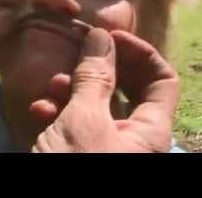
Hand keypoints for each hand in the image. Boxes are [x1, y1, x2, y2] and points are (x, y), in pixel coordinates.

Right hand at [30, 28, 178, 152]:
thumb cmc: (74, 165)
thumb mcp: (83, 119)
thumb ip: (95, 77)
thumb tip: (102, 36)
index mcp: (150, 130)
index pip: (162, 79)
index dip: (140, 52)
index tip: (109, 37)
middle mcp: (133, 138)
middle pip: (128, 88)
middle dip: (101, 68)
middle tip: (80, 52)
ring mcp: (106, 146)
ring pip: (97, 105)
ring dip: (74, 89)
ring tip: (52, 83)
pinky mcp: (81, 153)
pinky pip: (77, 125)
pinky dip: (60, 112)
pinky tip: (39, 109)